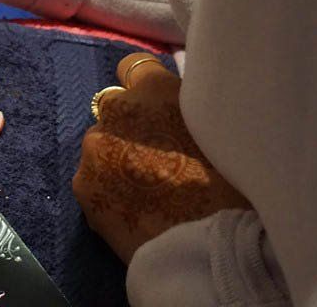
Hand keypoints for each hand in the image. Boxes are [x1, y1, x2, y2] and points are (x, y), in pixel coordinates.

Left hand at [72, 53, 249, 263]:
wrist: (214, 250)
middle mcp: (117, 109)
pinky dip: (107, 188)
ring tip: (147, 189)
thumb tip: (177, 105)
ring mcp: (94, 148)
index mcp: (155, 89)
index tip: (154, 106)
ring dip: (117, 158)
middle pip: (116, 108)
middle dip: (130, 126)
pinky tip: (133, 208)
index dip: (145, 89)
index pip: (134, 66)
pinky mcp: (81, 185)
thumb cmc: (235, 187)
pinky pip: (92, 178)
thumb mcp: (222, 128)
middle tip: (158, 155)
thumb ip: (188, 107)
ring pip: (101, 145)